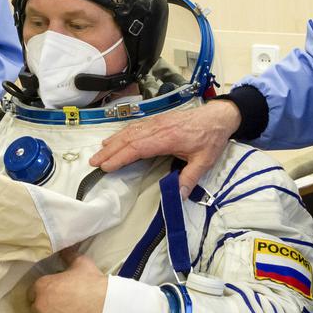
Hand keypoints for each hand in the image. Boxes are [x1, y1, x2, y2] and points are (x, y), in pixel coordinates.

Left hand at [29, 248, 107, 312]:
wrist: (106, 304)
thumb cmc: (92, 282)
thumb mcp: (80, 263)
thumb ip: (68, 255)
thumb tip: (64, 247)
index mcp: (42, 285)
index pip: (33, 292)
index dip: (43, 294)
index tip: (53, 296)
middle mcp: (39, 304)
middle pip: (35, 308)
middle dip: (45, 308)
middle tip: (59, 308)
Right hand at [91, 99, 241, 195]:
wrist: (218, 117)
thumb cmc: (210, 138)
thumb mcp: (204, 161)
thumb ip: (190, 178)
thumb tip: (179, 195)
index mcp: (167, 138)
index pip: (138, 148)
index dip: (120, 157)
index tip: (106, 166)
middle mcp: (158, 128)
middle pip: (128, 139)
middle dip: (110, 151)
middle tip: (94, 163)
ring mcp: (156, 122)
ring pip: (129, 131)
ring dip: (113, 142)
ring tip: (99, 153)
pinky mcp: (157, 120)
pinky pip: (135, 127)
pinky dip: (121, 134)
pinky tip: (114, 140)